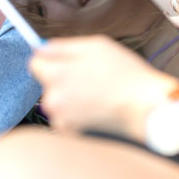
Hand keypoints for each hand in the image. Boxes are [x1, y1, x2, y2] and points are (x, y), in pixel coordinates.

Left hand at [30, 35, 177, 139]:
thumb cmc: (125, 74)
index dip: (51, 60)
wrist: (144, 107)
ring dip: (69, 97)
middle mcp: (53, 98)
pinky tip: (96, 108)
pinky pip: (66, 118)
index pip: (34, 63)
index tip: (65, 62)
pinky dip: (77, 114)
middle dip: (61, 79)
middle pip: (46, 84)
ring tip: (96, 94)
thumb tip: (41, 48)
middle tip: (88, 77)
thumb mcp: (96, 46)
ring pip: (57, 101)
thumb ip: (63, 46)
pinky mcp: (71, 133)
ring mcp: (61, 118)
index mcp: (57, 73)